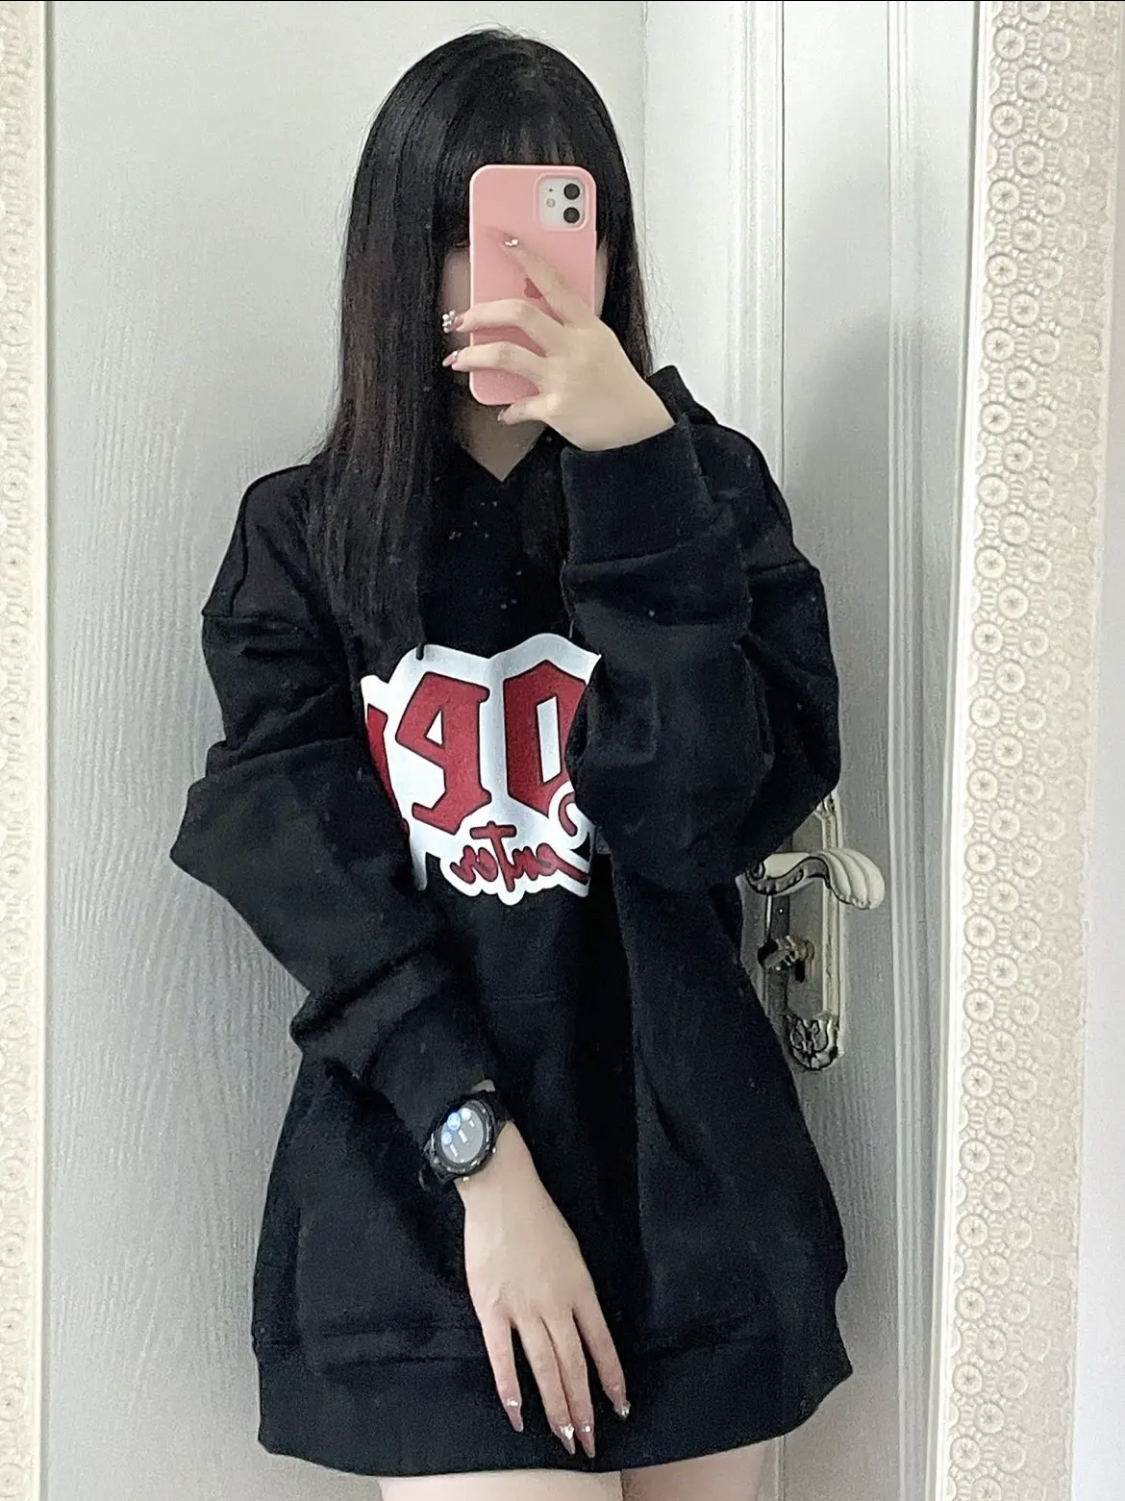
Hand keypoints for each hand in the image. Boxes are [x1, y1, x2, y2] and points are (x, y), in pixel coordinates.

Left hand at [443, 238, 674, 451]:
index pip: (553, 281)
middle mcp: (574, 347)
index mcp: (587, 326)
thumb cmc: (616, 384)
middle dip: (482, 312)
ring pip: (506, 354)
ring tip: (459, 360)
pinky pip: (518, 406)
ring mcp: (564, 377)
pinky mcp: (556, 407)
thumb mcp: (601, 343)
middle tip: (462, 318)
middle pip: (520, 313)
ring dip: (473, 356)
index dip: (525, 257)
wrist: (637, 427)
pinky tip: (503, 412)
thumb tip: (533, 309)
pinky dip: (507, 410)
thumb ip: (571, 325)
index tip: (501, 240)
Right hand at [457, 1122, 628, 1457]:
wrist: (503, 1193)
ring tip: (565, 1437)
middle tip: (589, 1443)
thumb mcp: (573, 1253)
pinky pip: (503, 1356)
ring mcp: (523, 1308)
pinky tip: (519, 1413)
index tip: (620, 1410)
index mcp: (580, 1289)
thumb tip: (581, 1328)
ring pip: (545, 1367)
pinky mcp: (491, 1308)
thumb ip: (576, 1292)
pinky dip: (511, 1387)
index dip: (612, 1380)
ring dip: (557, 1406)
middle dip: (584, 1409)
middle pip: (574, 1366)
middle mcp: (556, 1304)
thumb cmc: (539, 1218)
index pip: (602, 1345)